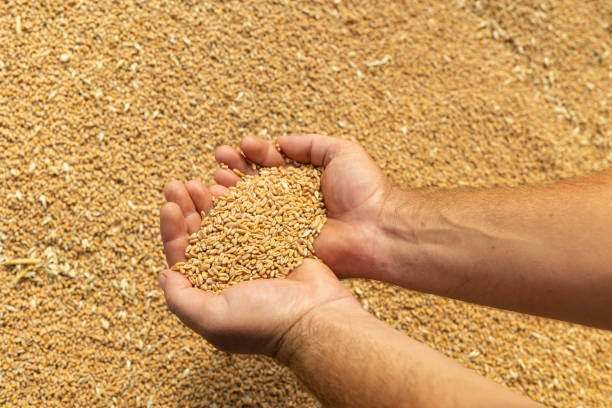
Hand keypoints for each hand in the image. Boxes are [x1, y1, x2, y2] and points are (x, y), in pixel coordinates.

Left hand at [158, 180, 358, 355]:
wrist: (317, 316)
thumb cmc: (266, 322)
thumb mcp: (213, 319)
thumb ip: (181, 300)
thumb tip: (164, 274)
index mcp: (210, 294)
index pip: (182, 257)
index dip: (172, 230)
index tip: (169, 206)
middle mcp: (228, 275)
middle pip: (200, 236)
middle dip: (187, 209)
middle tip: (179, 185)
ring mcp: (252, 258)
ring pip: (224, 223)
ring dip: (210, 202)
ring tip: (203, 181)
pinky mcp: (275, 244)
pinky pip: (252, 218)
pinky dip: (239, 202)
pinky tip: (231, 187)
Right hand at [213, 134, 397, 280]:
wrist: (376, 228)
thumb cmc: (364, 189)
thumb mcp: (341, 151)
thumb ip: (310, 144)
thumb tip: (280, 140)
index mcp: (305, 182)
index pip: (275, 164)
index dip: (257, 153)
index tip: (243, 144)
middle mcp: (292, 204)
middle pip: (257, 183)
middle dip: (237, 168)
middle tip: (220, 156)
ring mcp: (285, 226)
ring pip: (251, 206)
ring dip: (230, 190)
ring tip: (214, 176)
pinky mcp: (281, 246)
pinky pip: (253, 232)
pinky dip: (234, 219)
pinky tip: (219, 204)